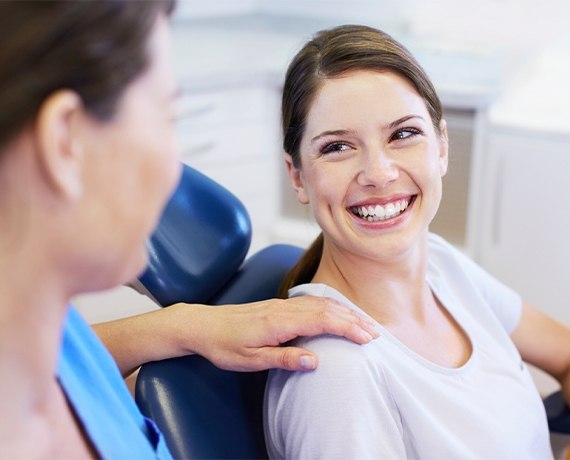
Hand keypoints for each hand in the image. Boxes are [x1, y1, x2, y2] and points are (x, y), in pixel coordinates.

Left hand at [170, 296, 378, 371]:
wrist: (203, 324)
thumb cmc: (224, 345)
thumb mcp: (250, 359)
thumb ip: (283, 358)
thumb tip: (315, 360)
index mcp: (279, 322)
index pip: (323, 321)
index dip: (348, 328)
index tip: (368, 338)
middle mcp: (283, 308)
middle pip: (327, 309)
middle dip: (354, 320)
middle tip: (376, 333)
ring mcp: (281, 304)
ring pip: (320, 302)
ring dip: (345, 311)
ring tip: (364, 323)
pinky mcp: (278, 305)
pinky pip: (310, 301)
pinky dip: (330, 306)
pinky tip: (336, 311)